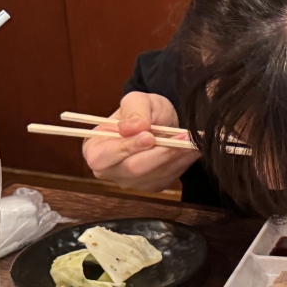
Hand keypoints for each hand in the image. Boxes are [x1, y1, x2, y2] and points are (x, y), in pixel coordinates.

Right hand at [82, 92, 199, 191]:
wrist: (161, 121)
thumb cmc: (143, 112)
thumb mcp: (138, 101)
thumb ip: (134, 111)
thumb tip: (130, 128)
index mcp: (95, 149)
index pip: (105, 156)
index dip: (128, 147)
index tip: (149, 136)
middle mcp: (109, 170)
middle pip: (133, 169)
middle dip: (159, 153)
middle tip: (181, 138)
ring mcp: (131, 182)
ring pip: (154, 175)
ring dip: (176, 158)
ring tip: (191, 141)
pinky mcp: (152, 185)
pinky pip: (168, 178)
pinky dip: (182, 163)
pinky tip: (191, 150)